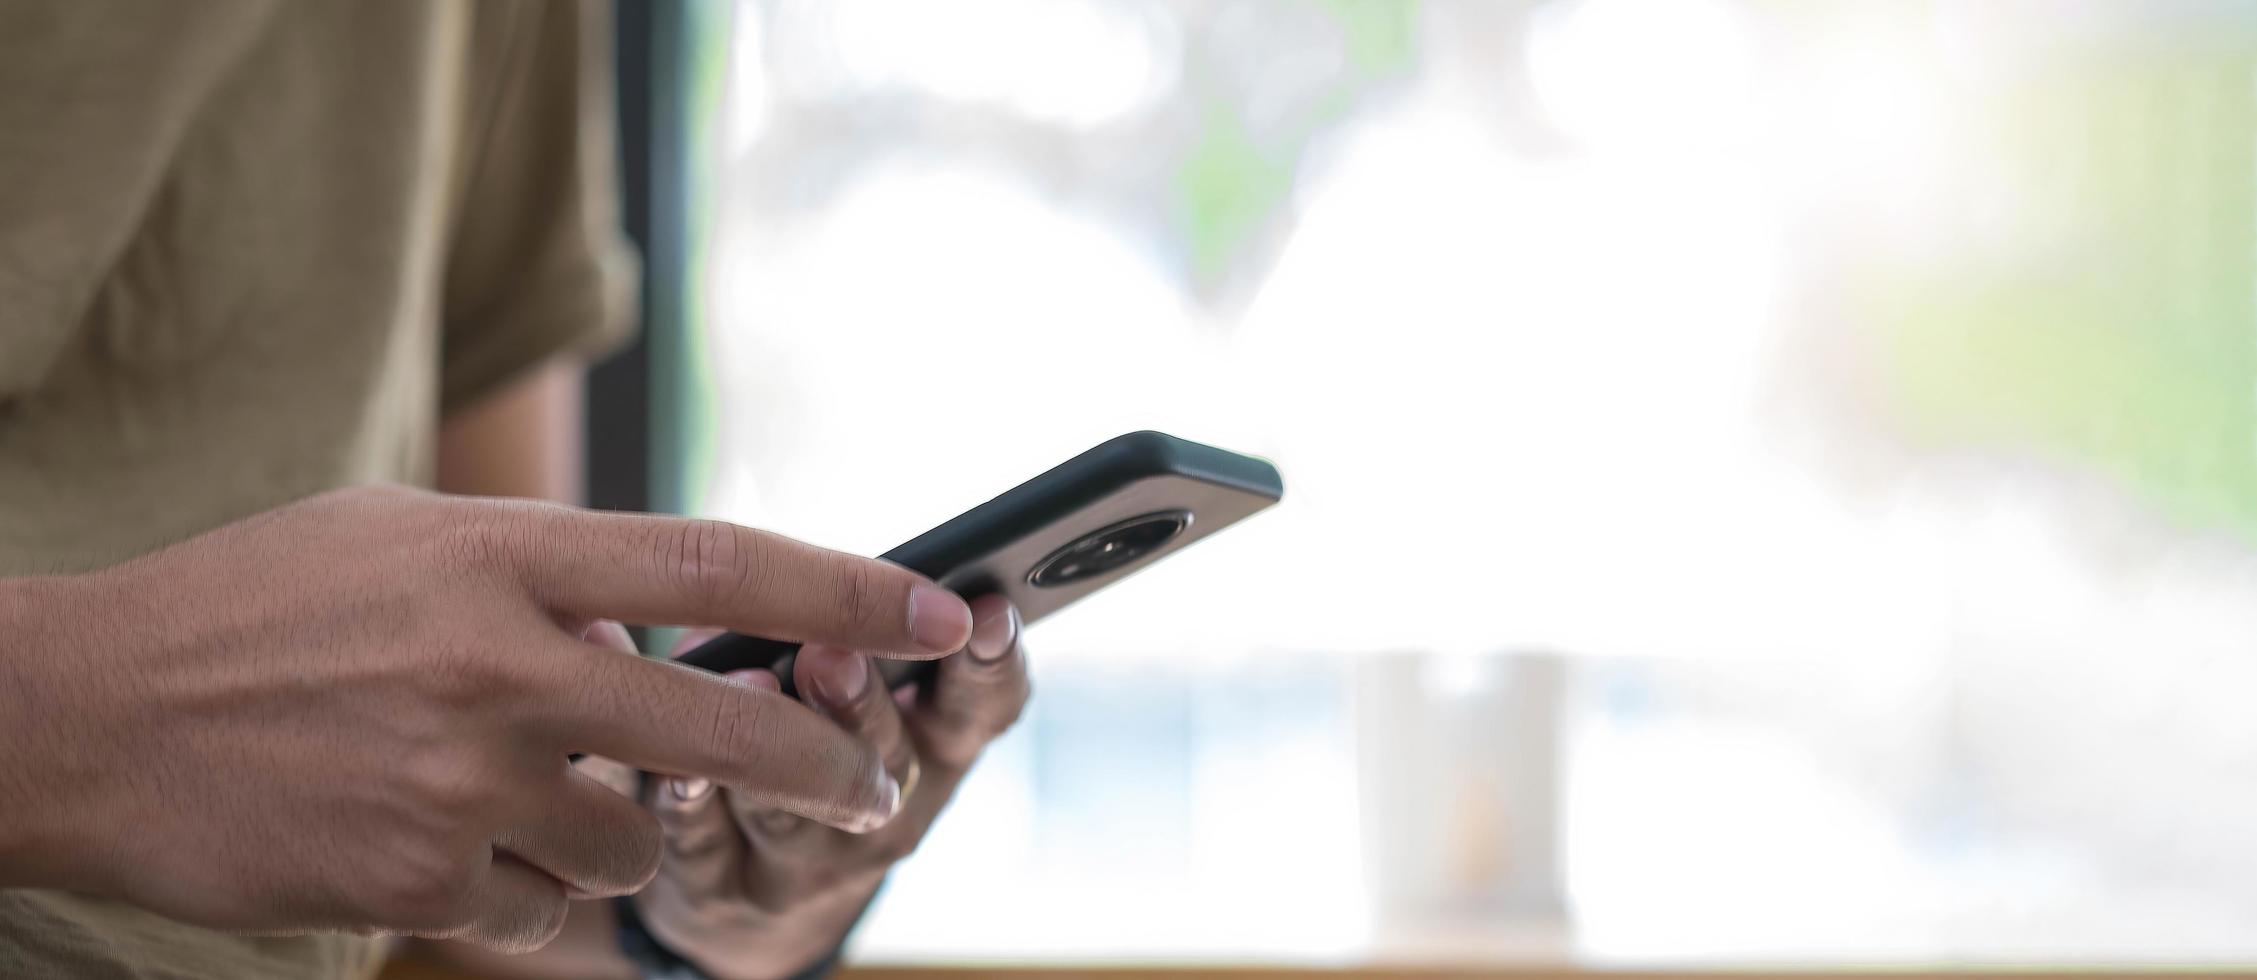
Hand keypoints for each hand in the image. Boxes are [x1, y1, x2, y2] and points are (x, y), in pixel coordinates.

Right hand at [0, 486, 971, 952]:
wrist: (82, 719)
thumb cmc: (250, 609)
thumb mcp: (400, 539)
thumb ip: (542, 573)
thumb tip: (667, 627)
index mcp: (501, 555)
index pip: (721, 565)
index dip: (852, 592)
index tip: (948, 610)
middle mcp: (499, 664)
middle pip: (725, 734)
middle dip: (826, 768)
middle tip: (875, 787)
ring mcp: (460, 780)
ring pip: (631, 840)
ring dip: (614, 831)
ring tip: (521, 792)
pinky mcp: (417, 880)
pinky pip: (537, 905)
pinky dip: (517, 885)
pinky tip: (439, 839)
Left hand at [612, 594, 1030, 977]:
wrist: (745, 895)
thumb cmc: (810, 745)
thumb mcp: (856, 696)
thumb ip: (824, 629)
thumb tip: (756, 586)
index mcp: (936, 745)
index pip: (985, 706)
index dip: (992, 662)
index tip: (988, 609)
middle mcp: (889, 812)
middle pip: (890, 761)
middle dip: (861, 705)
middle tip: (835, 652)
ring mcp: (808, 865)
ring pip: (797, 812)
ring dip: (774, 752)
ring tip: (751, 688)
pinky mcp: (722, 894)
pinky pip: (705, 848)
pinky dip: (691, 805)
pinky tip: (677, 772)